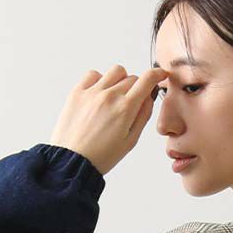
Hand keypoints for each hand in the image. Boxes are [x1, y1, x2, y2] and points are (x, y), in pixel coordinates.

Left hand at [49, 66, 168, 177]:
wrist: (72, 161)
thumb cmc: (101, 156)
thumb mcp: (130, 141)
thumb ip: (142, 116)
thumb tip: (149, 98)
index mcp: (125, 109)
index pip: (147, 79)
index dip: (156, 74)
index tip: (159, 74)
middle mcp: (109, 95)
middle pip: (132, 78)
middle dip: (136, 88)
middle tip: (131, 102)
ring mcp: (92, 91)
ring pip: (115, 72)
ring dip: (120, 80)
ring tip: (115, 97)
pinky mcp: (77, 91)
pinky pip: (93, 74)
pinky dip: (100, 80)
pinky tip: (99, 94)